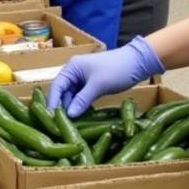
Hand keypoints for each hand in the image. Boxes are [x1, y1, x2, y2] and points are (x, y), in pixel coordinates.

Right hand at [48, 36, 163, 116]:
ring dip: (71, 108)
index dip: (53, 102)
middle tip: (60, 125)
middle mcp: (74, 73)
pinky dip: (80, 107)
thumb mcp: (98, 85)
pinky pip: (81, 98)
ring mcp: (83, 79)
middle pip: (62, 92)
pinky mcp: (92, 86)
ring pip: (72, 96)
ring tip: (69, 125)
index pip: (57, 86)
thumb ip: (82, 99)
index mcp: (72, 68)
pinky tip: (80, 118)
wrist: (138, 62)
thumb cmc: (117, 69)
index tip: (50, 118)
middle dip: (61, 107)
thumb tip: (69, 115)